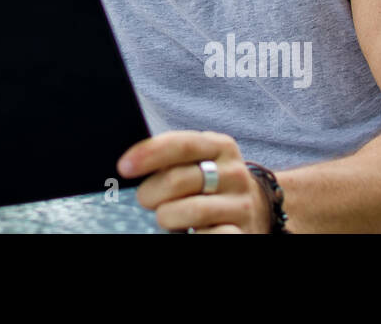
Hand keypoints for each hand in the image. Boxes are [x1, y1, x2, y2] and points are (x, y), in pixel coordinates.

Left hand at [118, 130, 270, 232]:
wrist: (256, 209)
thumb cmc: (209, 182)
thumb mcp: (198, 161)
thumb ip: (171, 157)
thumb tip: (129, 164)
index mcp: (220, 146)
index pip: (181, 144)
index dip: (149, 153)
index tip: (123, 167)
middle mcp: (234, 173)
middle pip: (179, 180)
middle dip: (151, 192)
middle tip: (144, 199)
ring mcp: (241, 204)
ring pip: (193, 210)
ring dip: (167, 216)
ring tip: (164, 216)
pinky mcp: (243, 232)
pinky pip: (210, 235)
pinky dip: (192, 235)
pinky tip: (188, 232)